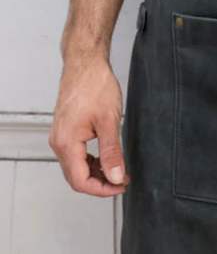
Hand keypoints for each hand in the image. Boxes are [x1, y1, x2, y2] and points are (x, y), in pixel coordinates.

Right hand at [49, 53, 128, 196]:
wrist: (85, 63)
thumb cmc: (95, 85)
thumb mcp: (109, 121)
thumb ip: (112, 152)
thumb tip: (115, 176)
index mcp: (66, 143)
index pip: (80, 181)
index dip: (102, 189)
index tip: (121, 185)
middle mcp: (58, 142)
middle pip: (75, 177)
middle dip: (100, 183)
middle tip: (122, 180)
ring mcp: (60, 135)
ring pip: (75, 167)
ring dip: (96, 173)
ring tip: (118, 170)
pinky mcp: (65, 130)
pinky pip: (75, 154)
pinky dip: (90, 161)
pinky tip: (106, 158)